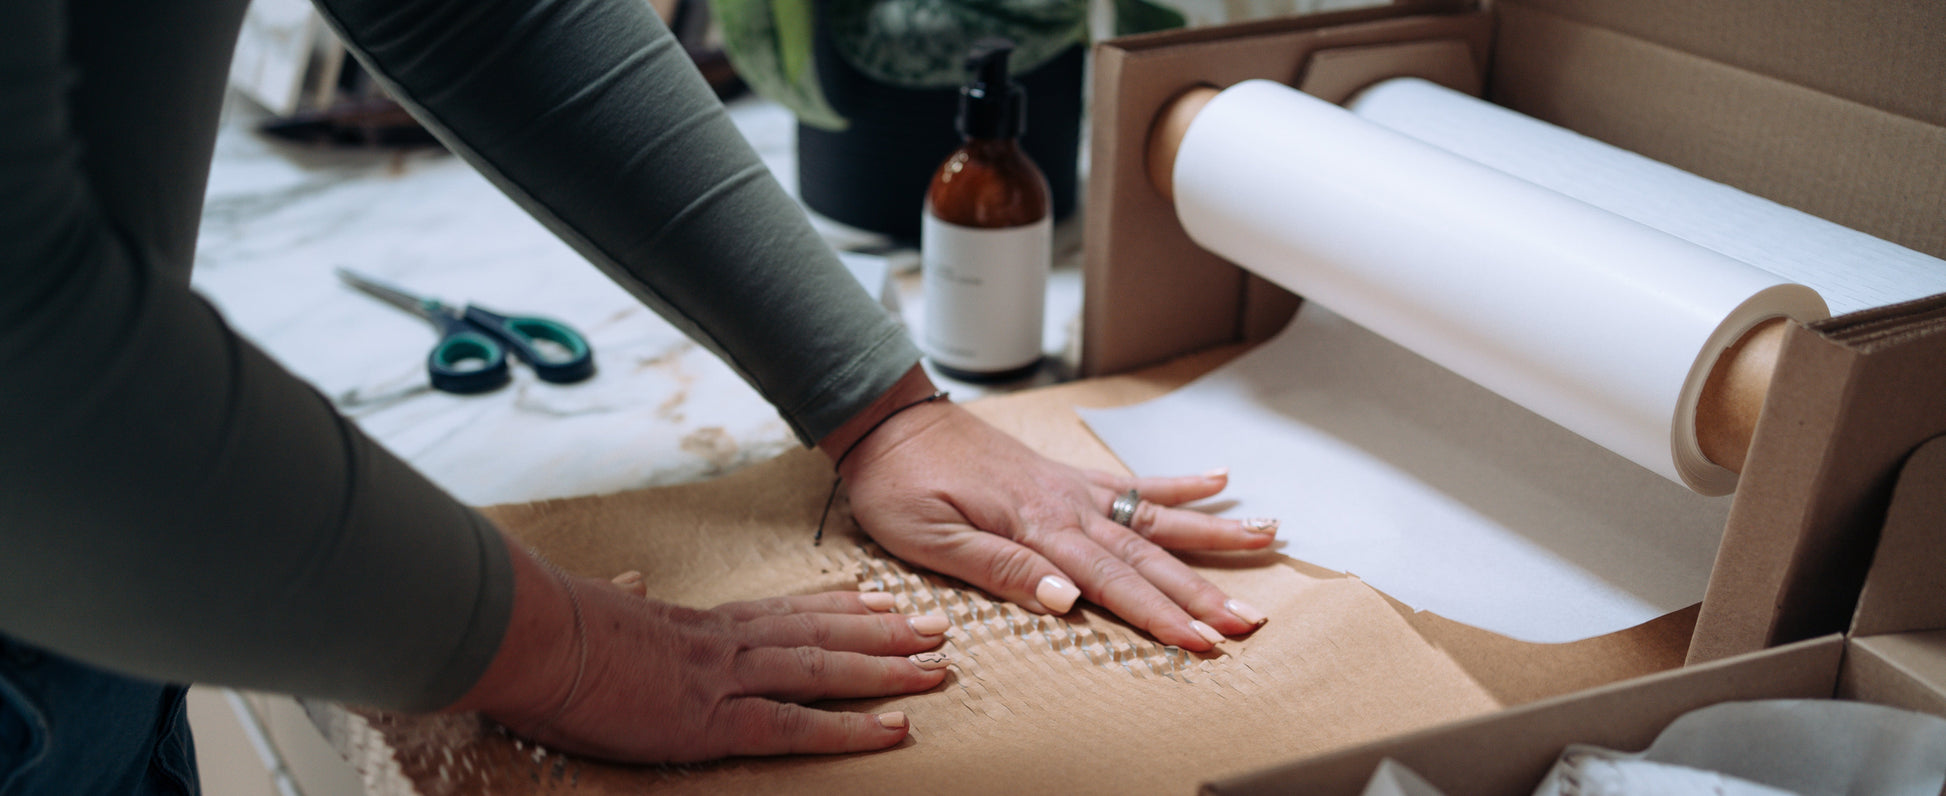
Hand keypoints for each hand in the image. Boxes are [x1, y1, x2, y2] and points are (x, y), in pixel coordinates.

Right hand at [449, 545, 950, 762]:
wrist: (533, 637)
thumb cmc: (554, 630)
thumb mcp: (601, 607)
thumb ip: (626, 598)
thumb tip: (630, 583)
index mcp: (700, 623)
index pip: (788, 610)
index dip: (841, 606)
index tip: (881, 598)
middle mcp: (727, 642)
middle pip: (824, 632)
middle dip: (887, 632)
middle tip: (940, 626)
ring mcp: (725, 678)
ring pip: (826, 670)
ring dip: (888, 670)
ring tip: (937, 668)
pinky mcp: (713, 719)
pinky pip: (797, 726)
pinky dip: (851, 729)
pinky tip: (893, 729)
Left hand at [823, 368, 1276, 651]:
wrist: (891, 422)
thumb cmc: (900, 484)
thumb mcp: (928, 538)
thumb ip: (998, 567)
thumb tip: (1066, 597)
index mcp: (1035, 526)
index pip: (1110, 582)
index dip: (1159, 615)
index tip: (1201, 641)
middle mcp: (1065, 505)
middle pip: (1147, 556)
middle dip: (1201, 592)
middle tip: (1249, 621)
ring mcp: (1070, 488)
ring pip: (1153, 517)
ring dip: (1210, 536)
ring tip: (1267, 541)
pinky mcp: (1064, 478)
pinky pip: (1130, 481)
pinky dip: (1177, 483)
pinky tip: (1220, 483)